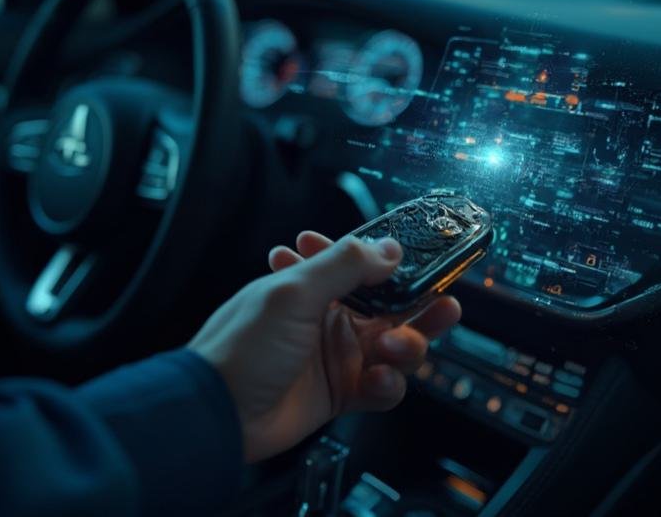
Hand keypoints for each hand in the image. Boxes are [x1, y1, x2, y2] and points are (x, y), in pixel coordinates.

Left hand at [187, 231, 460, 461]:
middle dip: (421, 307)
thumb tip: (390, 248)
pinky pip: (384, 388)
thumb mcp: (293, 291)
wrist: (218, 413)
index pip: (364, 265)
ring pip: (396, 347)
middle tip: (442, 305)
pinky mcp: (342, 394)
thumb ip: (346, 265)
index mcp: (316, 286)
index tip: (422, 262)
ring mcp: (338, 357)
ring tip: (393, 349)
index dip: (395, 264)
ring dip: (407, 347)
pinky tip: (375, 381)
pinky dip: (389, 385)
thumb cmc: (242, 346)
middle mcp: (331, 318)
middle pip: (393, 307)